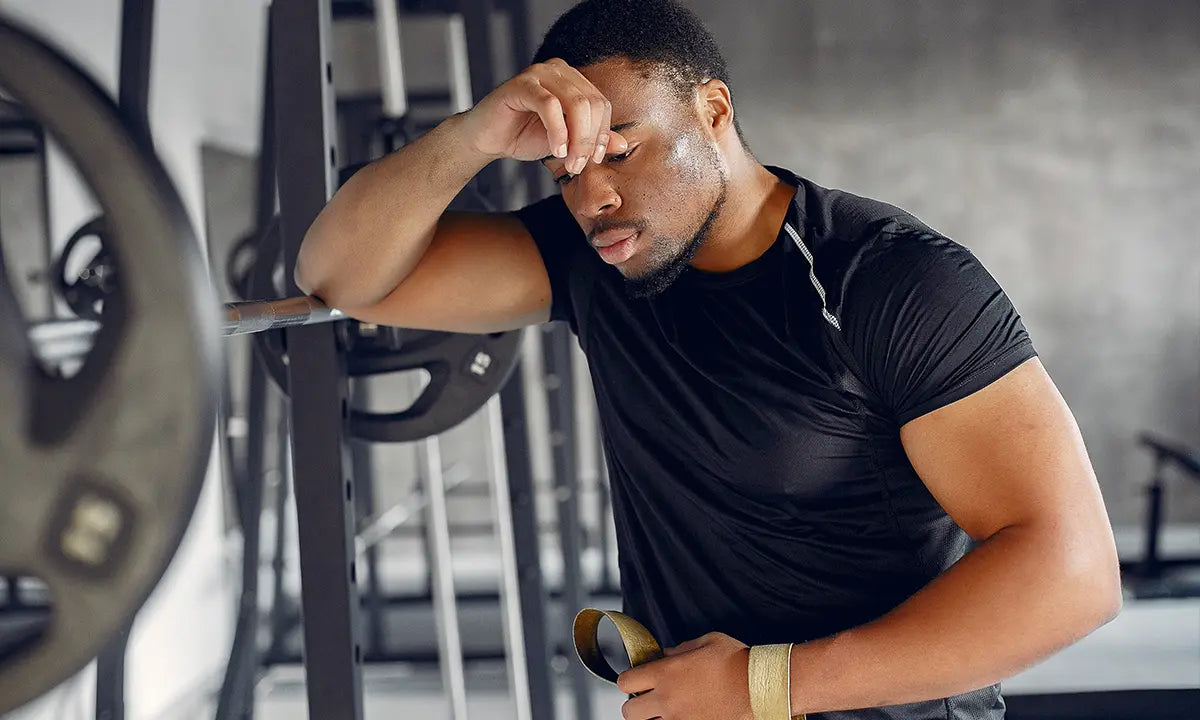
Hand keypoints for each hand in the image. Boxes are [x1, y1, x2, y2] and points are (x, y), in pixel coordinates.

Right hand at [459, 58, 628, 172]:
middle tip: (578, 166)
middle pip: (591, 103)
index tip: (593, 160)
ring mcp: (539, 73)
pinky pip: (549, 105)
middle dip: (588, 140)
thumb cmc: (524, 136)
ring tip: (568, 161)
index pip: (601, 104)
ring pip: (574, 103)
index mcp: (572, 80)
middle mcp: (558, 70)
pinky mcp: (521, 84)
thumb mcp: (566, 142)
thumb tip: (622, 145)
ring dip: (575, 139)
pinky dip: (557, 131)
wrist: (488, 139)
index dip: (601, 134)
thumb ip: (592, 140)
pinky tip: (555, 150)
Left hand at [616, 631, 753, 719]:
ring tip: (666, 712)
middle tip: (648, 699)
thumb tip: (668, 654)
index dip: (630, 679)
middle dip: (636, 705)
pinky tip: (683, 718)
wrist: (760, 687)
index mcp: (666, 673)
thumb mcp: (706, 642)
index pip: (625, 681)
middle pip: (629, 711)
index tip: (639, 679)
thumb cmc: (736, 661)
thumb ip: (681, 649)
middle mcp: (667, 699)